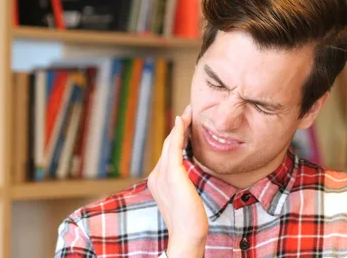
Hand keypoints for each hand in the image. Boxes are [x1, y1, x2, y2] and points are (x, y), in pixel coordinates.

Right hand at [148, 105, 207, 257]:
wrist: (188, 233)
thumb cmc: (190, 219)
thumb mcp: (184, 196)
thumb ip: (181, 184)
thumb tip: (186, 178)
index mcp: (158, 181)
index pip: (169, 153)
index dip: (178, 137)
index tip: (186, 124)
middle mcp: (156, 175)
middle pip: (168, 145)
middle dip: (179, 127)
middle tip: (189, 111)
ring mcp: (162, 174)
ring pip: (170, 143)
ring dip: (180, 125)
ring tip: (189, 111)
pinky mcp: (172, 174)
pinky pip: (174, 147)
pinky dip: (178, 132)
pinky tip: (182, 121)